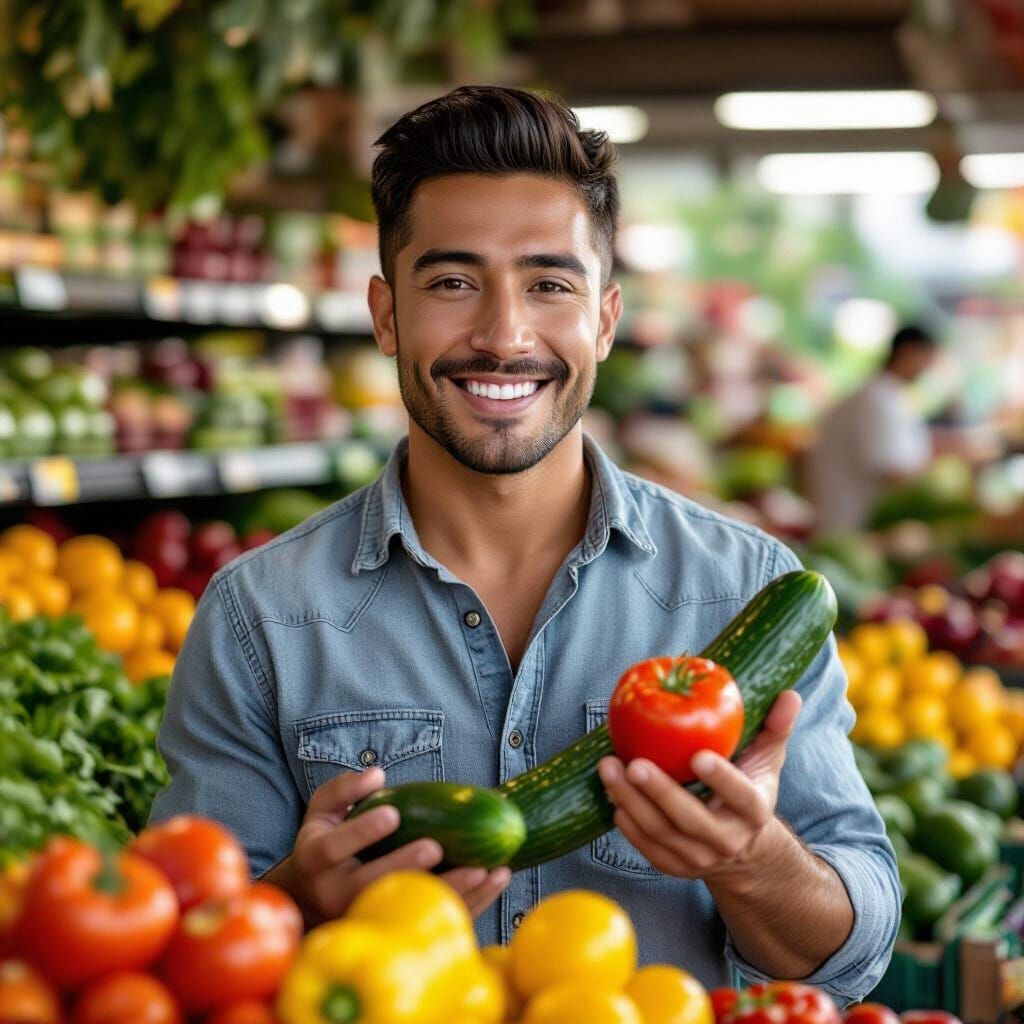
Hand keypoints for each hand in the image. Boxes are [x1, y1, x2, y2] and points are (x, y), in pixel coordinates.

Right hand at [272, 769, 509, 925]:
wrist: (316, 894)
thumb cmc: (328, 839)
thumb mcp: (324, 810)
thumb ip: (344, 789)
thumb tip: (378, 775)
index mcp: (318, 860)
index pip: (336, 847)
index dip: (363, 832)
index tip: (393, 815)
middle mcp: (337, 894)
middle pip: (372, 884)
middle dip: (407, 866)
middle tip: (437, 847)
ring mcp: (367, 914)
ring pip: (409, 907)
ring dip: (451, 890)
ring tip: (484, 869)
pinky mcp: (396, 925)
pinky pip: (432, 916)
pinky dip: (471, 901)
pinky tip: (496, 878)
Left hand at [596, 690, 801, 882]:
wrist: (743, 850)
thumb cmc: (750, 787)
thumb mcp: (767, 759)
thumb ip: (776, 727)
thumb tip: (790, 694)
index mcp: (755, 810)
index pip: (741, 797)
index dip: (721, 779)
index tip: (697, 756)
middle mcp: (728, 840)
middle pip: (690, 820)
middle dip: (659, 792)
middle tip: (633, 763)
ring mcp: (699, 858)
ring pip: (661, 834)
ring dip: (630, 802)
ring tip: (608, 769)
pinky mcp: (674, 866)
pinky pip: (646, 847)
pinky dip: (627, 823)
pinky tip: (611, 794)